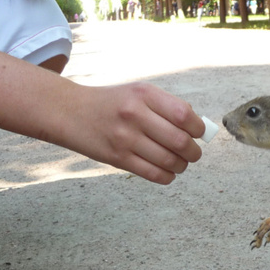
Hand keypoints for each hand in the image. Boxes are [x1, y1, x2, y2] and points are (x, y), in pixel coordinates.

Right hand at [59, 81, 205, 184]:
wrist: (71, 112)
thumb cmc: (113, 104)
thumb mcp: (138, 93)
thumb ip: (167, 107)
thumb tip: (198, 128)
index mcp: (144, 95)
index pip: (184, 116)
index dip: (198, 129)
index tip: (198, 134)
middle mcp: (135, 115)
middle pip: (180, 142)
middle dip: (194, 152)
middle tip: (193, 154)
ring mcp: (125, 139)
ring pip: (169, 161)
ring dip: (182, 166)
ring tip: (180, 163)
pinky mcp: (118, 159)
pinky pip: (154, 174)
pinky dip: (168, 176)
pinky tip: (168, 172)